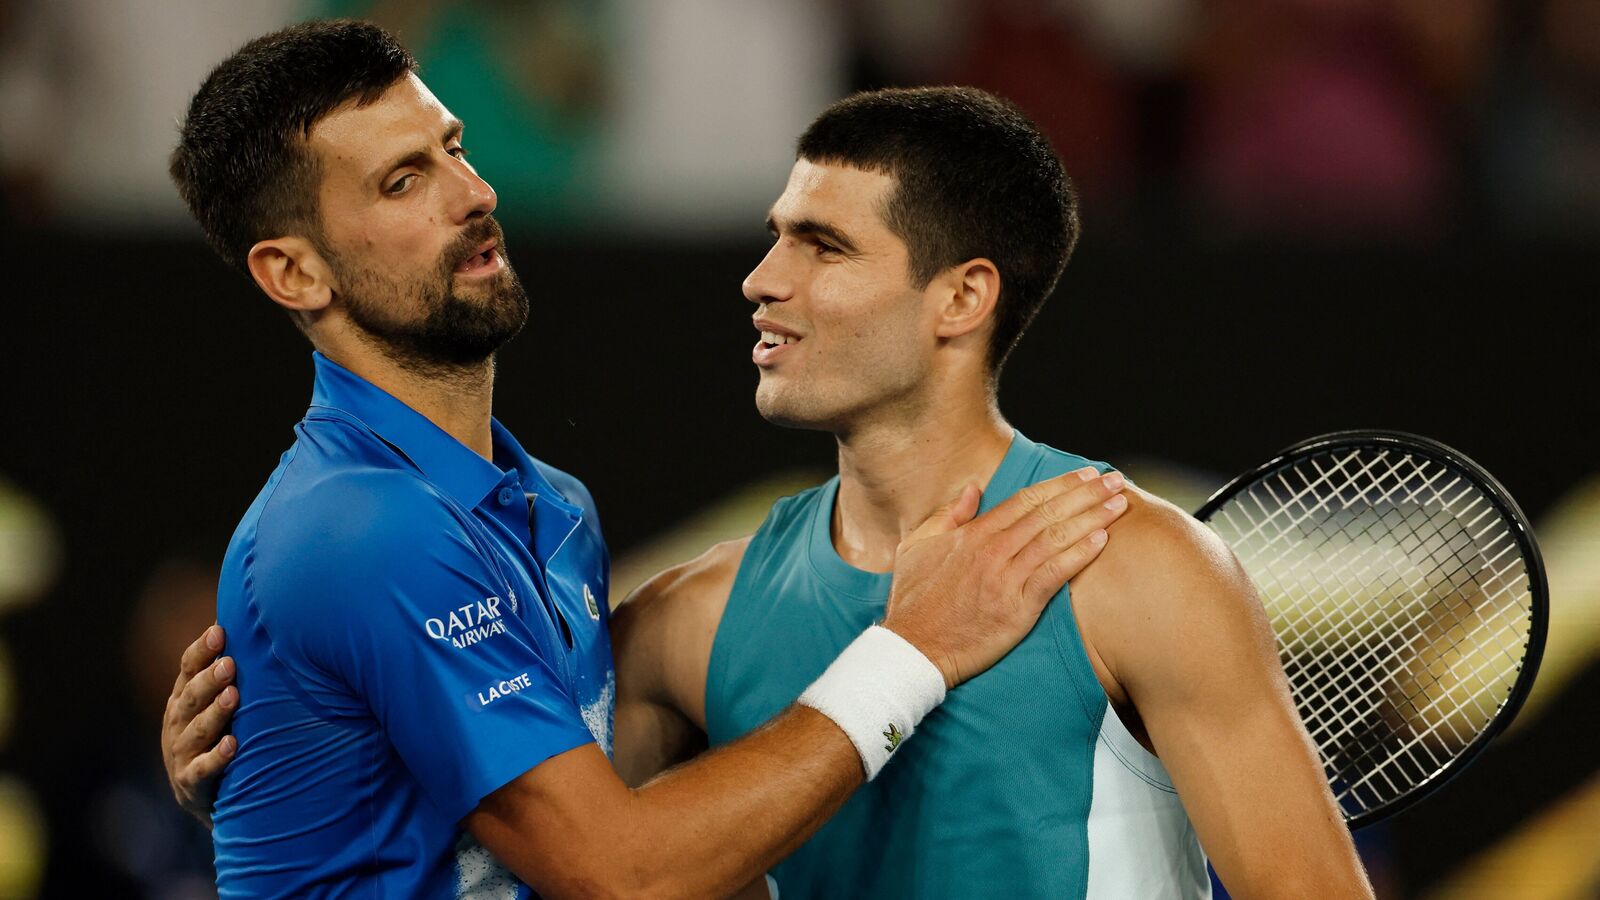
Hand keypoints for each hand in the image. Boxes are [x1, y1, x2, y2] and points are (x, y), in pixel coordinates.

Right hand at [161, 624, 238, 826]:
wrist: (207, 794)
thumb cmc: (217, 734)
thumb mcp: (215, 703)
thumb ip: (226, 673)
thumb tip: (251, 627)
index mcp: (182, 699)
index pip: (186, 670)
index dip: (200, 651)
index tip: (218, 632)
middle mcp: (177, 723)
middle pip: (191, 697)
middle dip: (209, 680)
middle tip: (229, 663)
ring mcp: (181, 754)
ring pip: (196, 731)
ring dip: (215, 713)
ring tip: (233, 696)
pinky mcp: (191, 783)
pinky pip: (203, 769)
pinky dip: (217, 757)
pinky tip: (234, 744)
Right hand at [883, 467, 1126, 687]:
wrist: (913, 649)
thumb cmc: (913, 602)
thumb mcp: (918, 547)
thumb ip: (948, 516)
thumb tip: (971, 489)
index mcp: (973, 534)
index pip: (1026, 500)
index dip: (1060, 484)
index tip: (1085, 474)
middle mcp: (993, 550)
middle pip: (1048, 512)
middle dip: (1086, 493)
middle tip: (1114, 480)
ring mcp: (1005, 578)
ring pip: (1056, 538)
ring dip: (1092, 518)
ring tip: (1120, 505)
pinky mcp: (1016, 608)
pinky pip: (1054, 574)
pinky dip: (1079, 554)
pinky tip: (1102, 541)